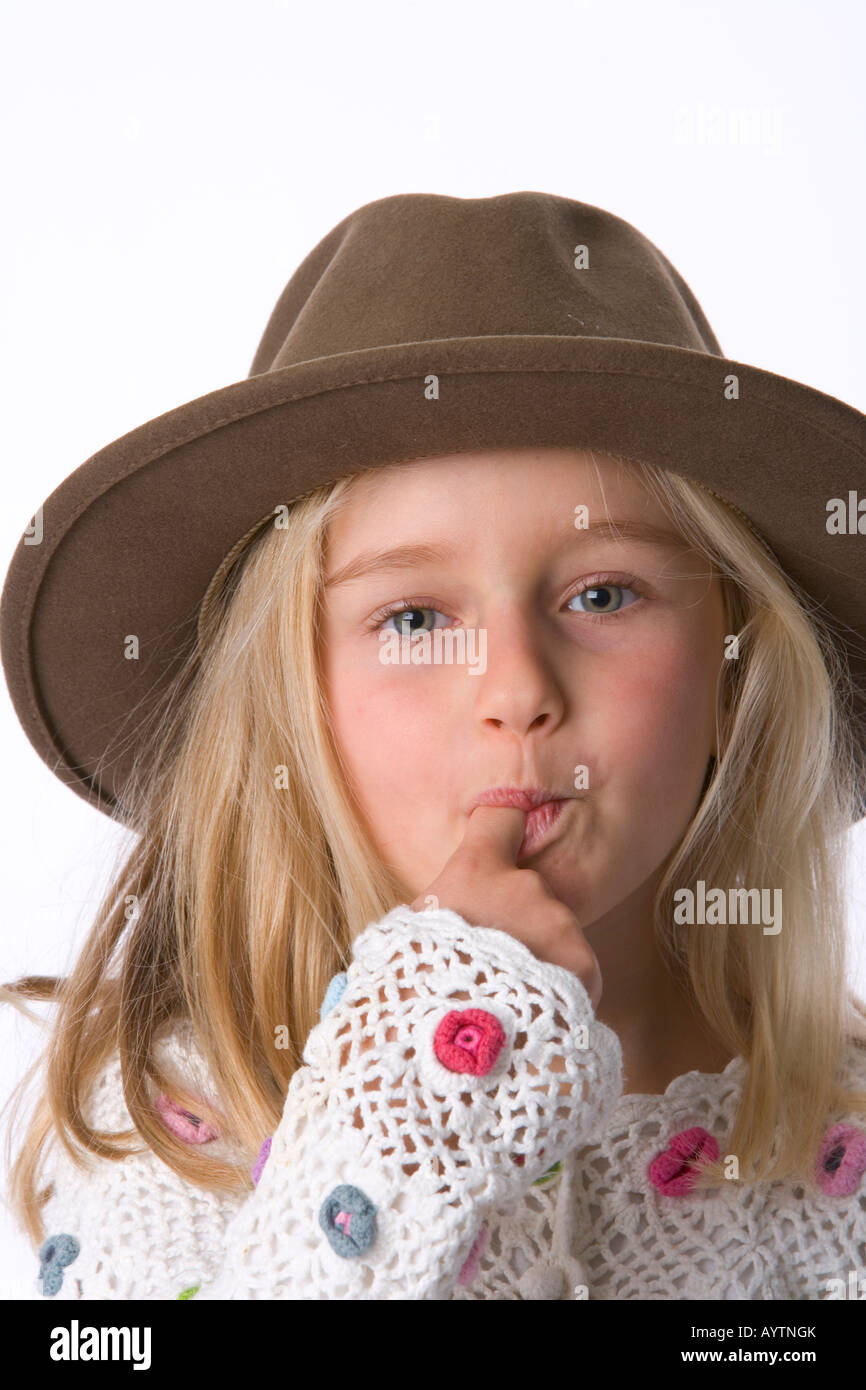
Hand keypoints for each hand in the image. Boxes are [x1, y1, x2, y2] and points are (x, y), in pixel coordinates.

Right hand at [410, 805, 601, 1011]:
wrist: (446, 1052)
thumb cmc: (412, 994)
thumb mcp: (404, 939)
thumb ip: (437, 914)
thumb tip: (435, 918)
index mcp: (474, 871)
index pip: (502, 817)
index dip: (505, 827)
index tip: (510, 833)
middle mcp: (524, 886)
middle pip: (529, 893)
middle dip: (516, 924)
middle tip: (490, 970)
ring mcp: (558, 924)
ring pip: (556, 936)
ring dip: (541, 960)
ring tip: (509, 1002)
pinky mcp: (584, 966)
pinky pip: (580, 975)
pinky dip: (564, 995)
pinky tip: (535, 1020)